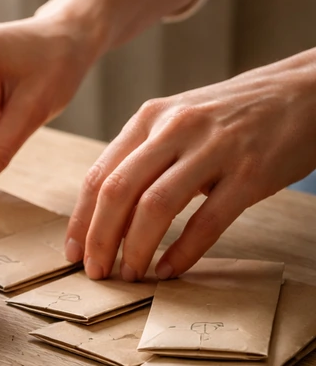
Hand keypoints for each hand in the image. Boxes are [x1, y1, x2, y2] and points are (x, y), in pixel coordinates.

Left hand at [65, 50, 315, 280]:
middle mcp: (175, 128)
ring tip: (131, 274)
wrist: (306, 91)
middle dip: (100, 239)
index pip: (99, 175)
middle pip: (118, 191)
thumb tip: (107, 214)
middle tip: (96, 271)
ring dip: (137, 248)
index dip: (81, 220)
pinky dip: (183, 251)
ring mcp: (213, 148)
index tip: (73, 252)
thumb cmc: (234, 115)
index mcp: (149, 118)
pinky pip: (207, 220)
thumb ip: (144, 157)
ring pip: (156, 206)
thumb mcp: (179, 121)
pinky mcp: (250, 172)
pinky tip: (170, 269)